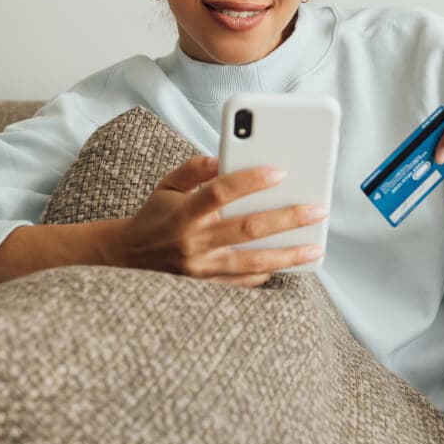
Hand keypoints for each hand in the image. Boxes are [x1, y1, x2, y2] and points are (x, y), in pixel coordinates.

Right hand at [115, 155, 327, 287]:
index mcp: (183, 213)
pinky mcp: (205, 286)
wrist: (126, 257)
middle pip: (247, 229)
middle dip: (287, 219)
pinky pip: (242, 283)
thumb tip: (224, 157)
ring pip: (253, 263)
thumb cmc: (154, 216)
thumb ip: (194, 169)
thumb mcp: (166, 185)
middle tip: (317, 210)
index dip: (250, 181)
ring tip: (315, 247)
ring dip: (288, 255)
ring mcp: (201, 269)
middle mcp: (193, 242)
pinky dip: (265, 274)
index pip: (219, 193)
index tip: (279, 171)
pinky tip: (288, 263)